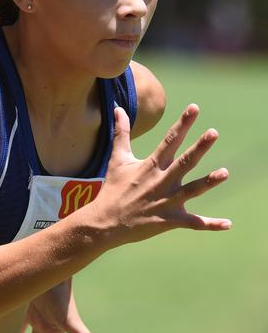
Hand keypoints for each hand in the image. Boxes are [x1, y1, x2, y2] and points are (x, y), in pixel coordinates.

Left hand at [17, 280, 108, 332]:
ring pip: (27, 332)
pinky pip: (13, 320)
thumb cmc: (60, 297)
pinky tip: (2, 330)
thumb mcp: (71, 322)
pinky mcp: (19, 306)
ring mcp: (32, 314)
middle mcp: (45, 324)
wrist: (48, 271)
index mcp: (57, 331)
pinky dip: (9, 327)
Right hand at [95, 104, 230, 243]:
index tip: (195, 108)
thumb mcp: (118, 159)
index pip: (169, 141)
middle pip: (183, 162)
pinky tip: (227, 223)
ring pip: (191, 190)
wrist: (105, 223)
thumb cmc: (113, 190)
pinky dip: (210, 224)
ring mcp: (166, 202)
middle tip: (213, 133)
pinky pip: (193, 222)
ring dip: (208, 182)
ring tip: (225, 173)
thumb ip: (121, 133)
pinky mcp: (168, 220)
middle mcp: (160, 182)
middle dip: (199, 148)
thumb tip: (118, 108)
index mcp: (150, 166)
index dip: (182, 124)